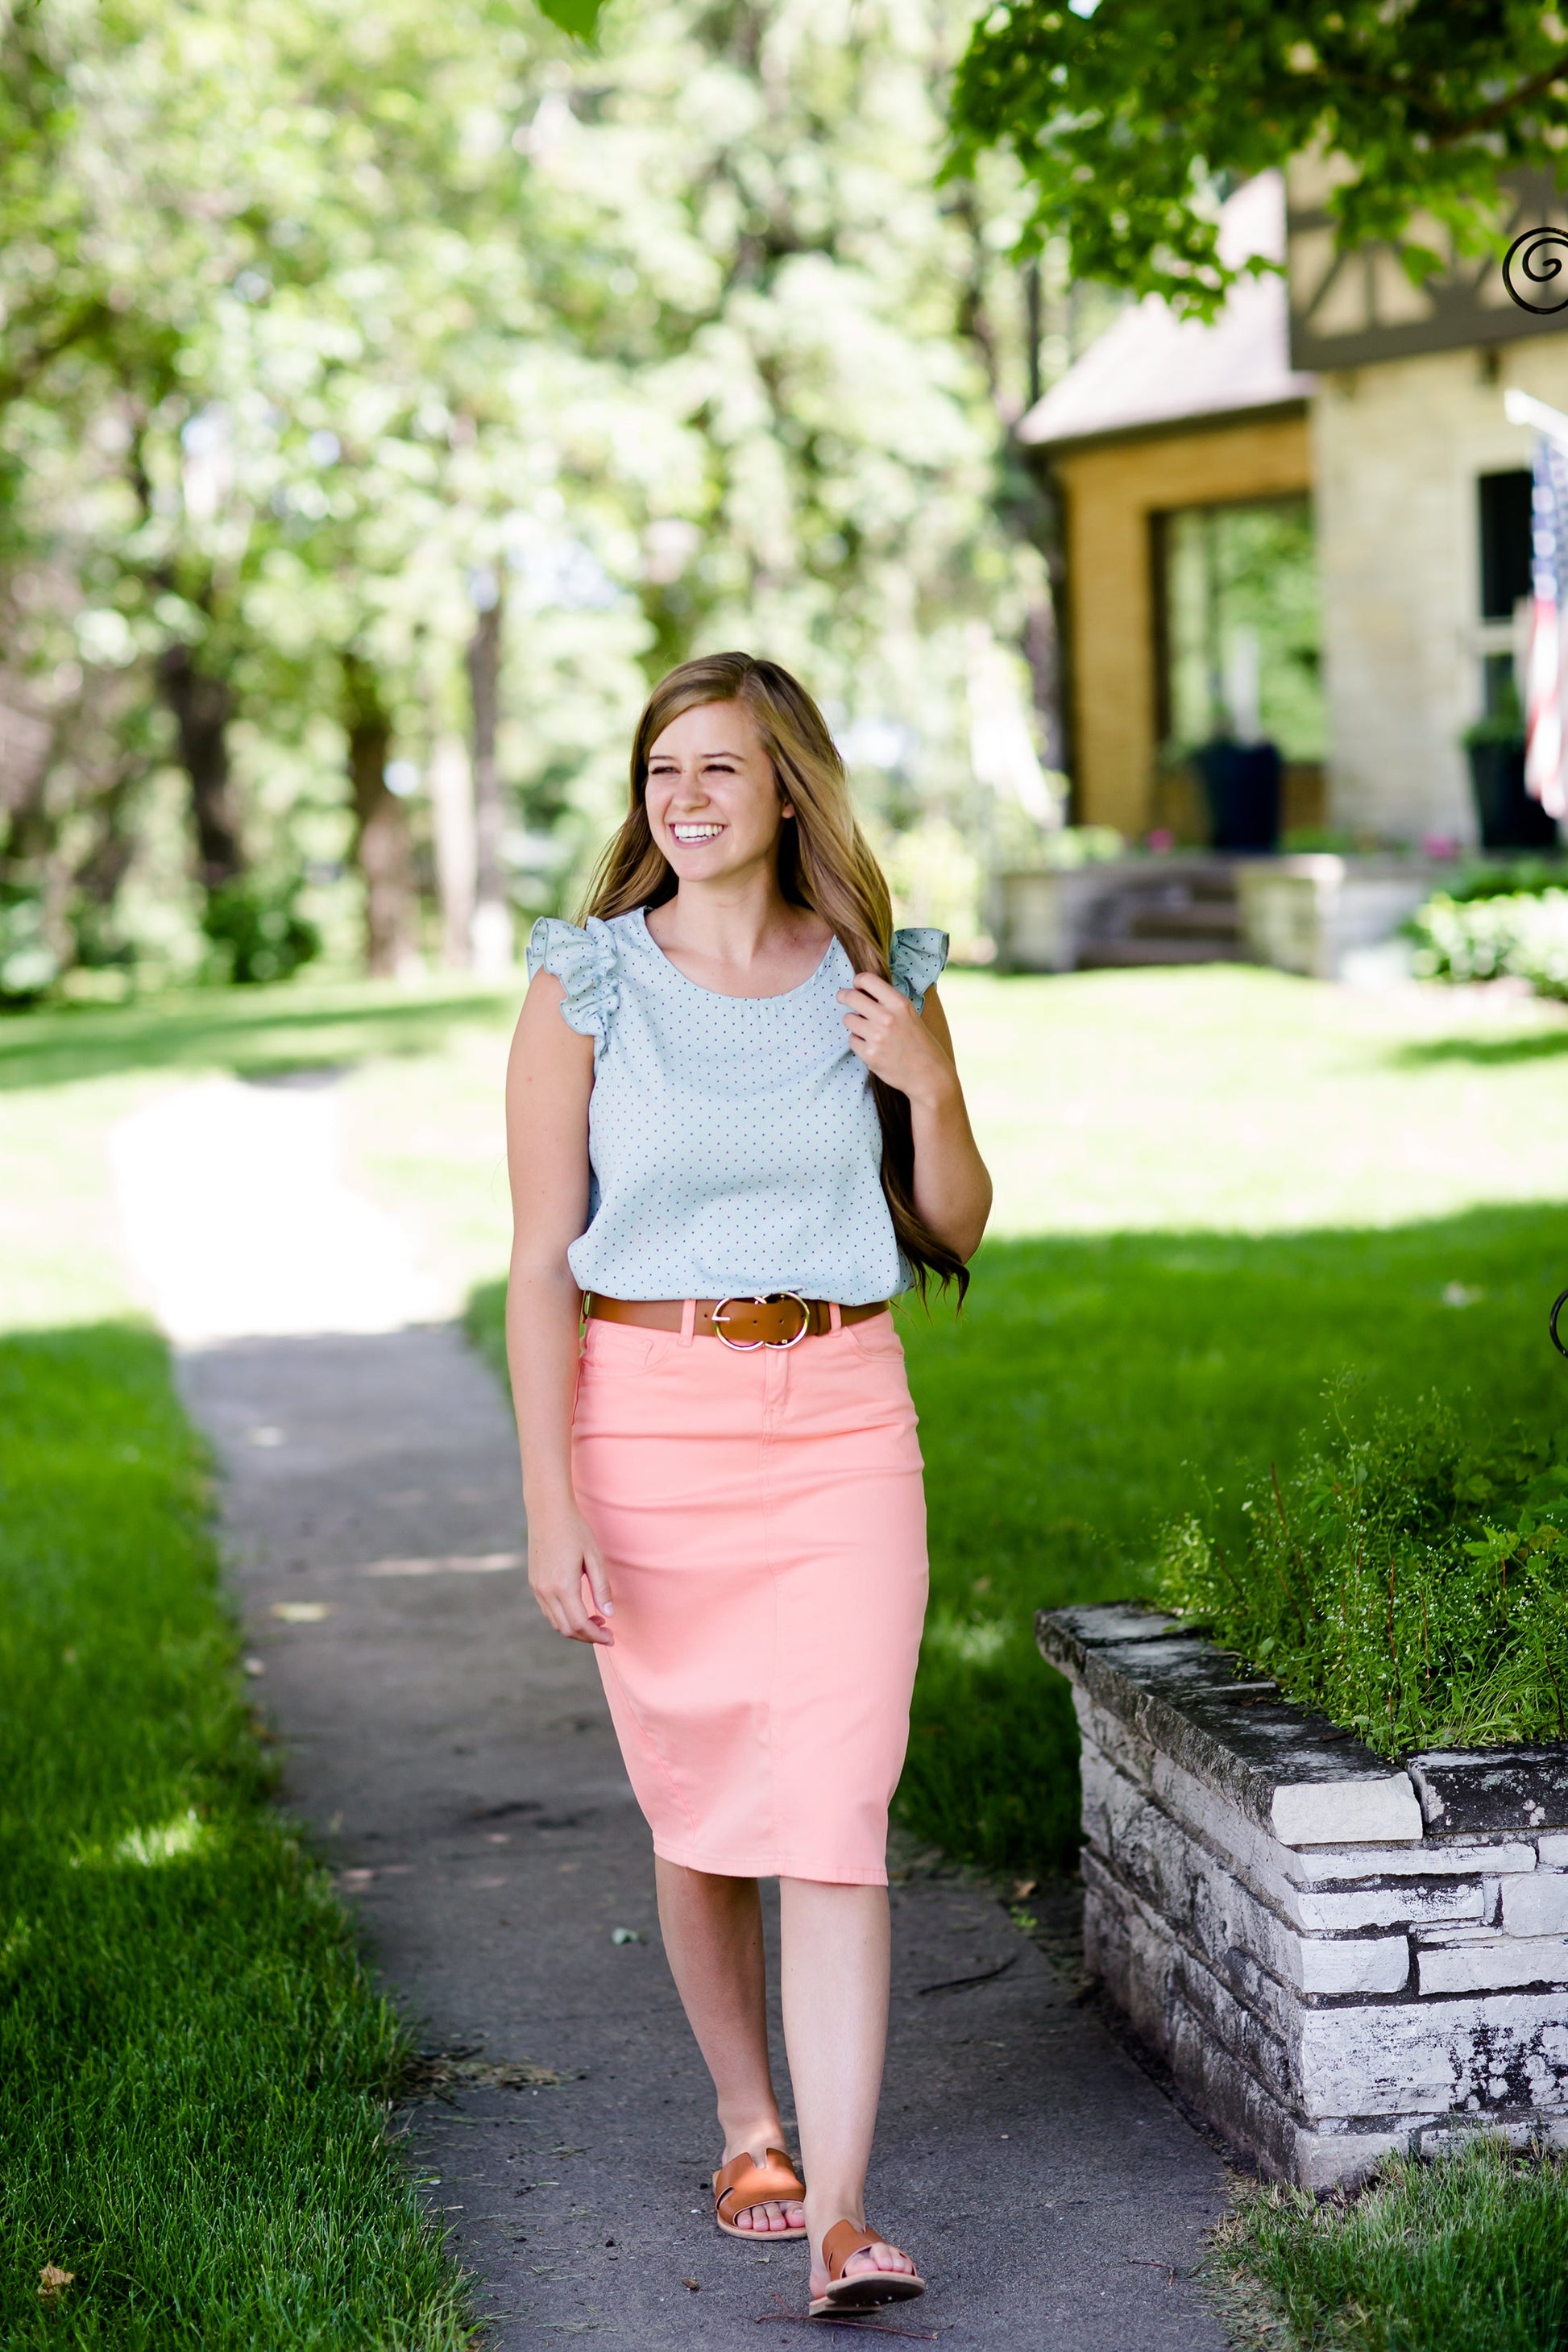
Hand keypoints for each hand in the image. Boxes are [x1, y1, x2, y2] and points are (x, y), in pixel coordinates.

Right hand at [526, 1508, 613, 1645]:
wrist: (548, 1512)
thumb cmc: (575, 1530)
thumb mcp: (594, 1557)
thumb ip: (602, 1588)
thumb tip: (609, 1614)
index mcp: (563, 1585)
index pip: (580, 1624)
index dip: (597, 1636)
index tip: (611, 1637)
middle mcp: (546, 1591)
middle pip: (566, 1629)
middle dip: (587, 1636)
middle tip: (606, 1631)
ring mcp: (537, 1588)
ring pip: (555, 1623)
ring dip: (575, 1628)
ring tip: (595, 1620)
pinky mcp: (534, 1583)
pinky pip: (548, 1611)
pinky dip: (564, 1618)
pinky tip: (579, 1609)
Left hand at [837, 973, 954, 1108]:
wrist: (928, 1075)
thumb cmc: (920, 1043)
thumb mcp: (910, 1015)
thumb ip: (889, 1003)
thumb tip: (863, 991)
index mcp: (899, 1004)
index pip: (867, 980)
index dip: (858, 981)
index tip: (856, 985)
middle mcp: (887, 1018)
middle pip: (851, 997)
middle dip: (844, 996)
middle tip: (842, 996)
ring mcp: (876, 1037)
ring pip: (848, 1019)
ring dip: (854, 1022)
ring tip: (867, 1029)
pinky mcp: (869, 1055)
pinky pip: (852, 1040)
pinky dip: (858, 1041)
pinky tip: (872, 1046)